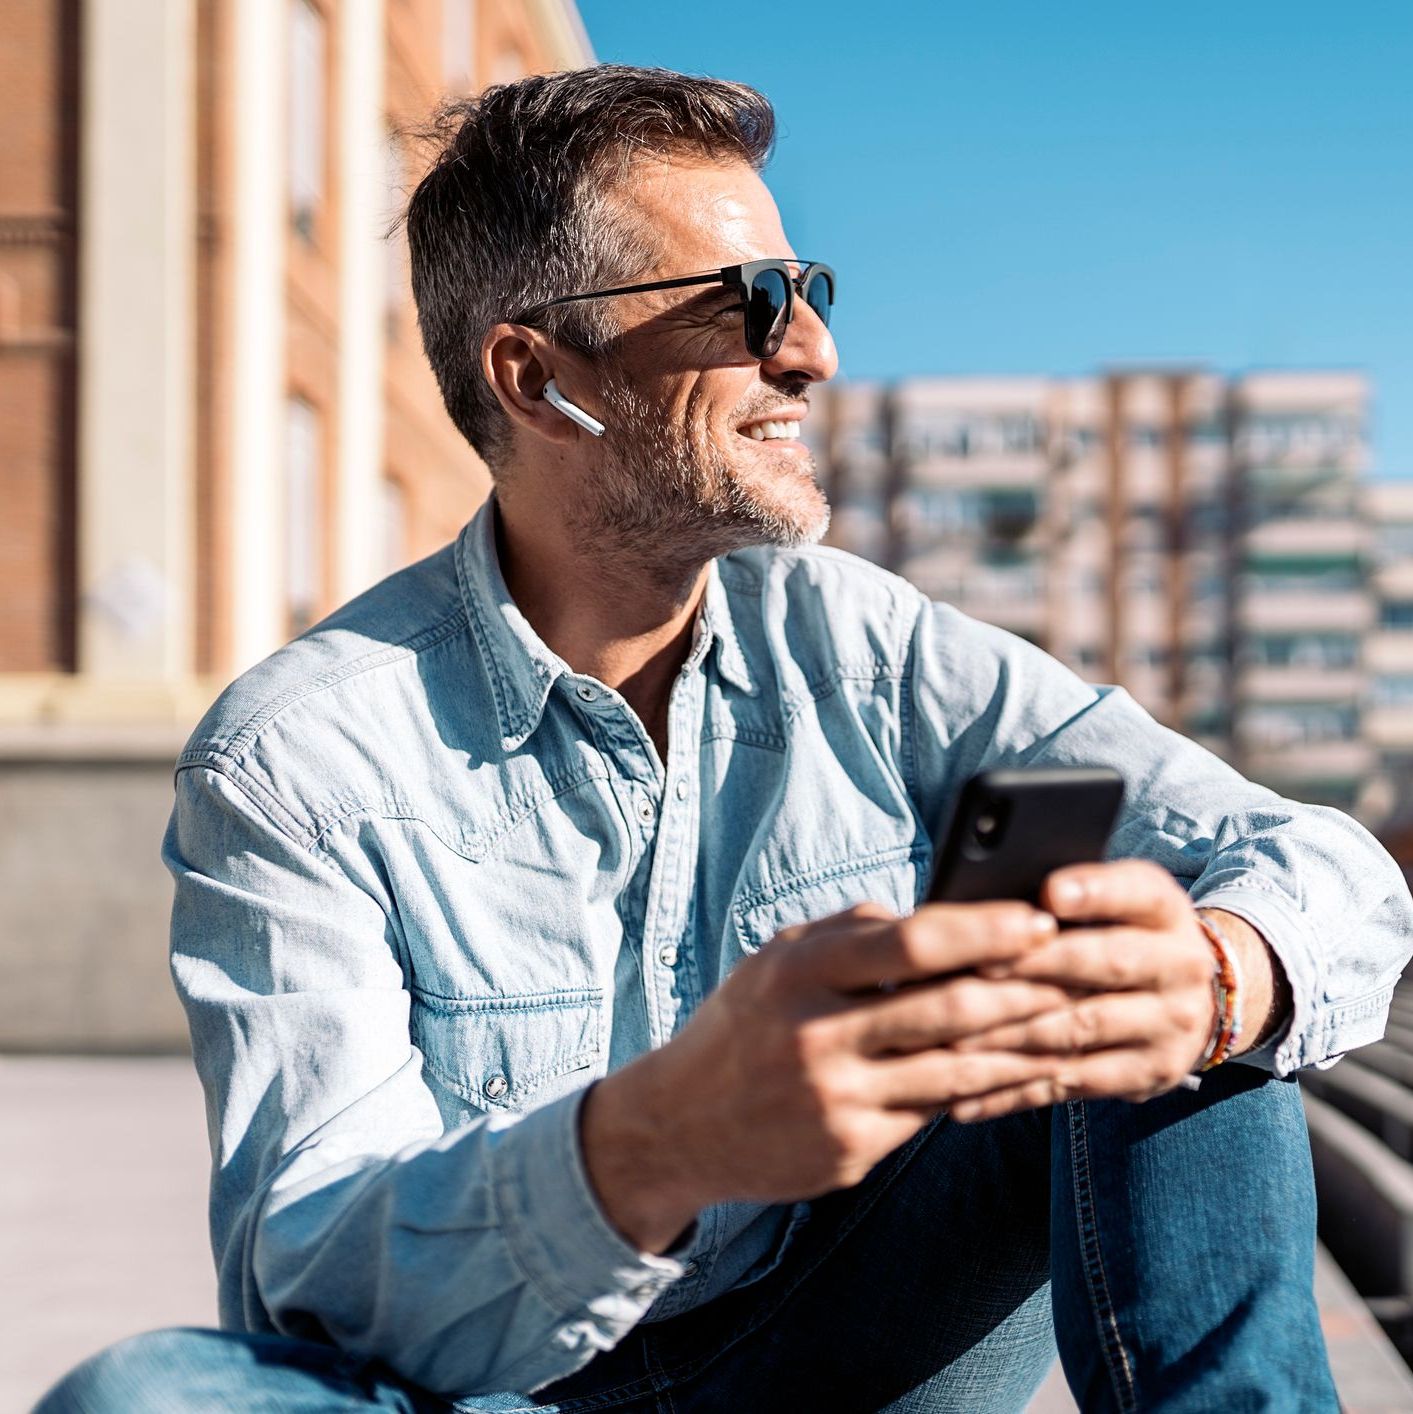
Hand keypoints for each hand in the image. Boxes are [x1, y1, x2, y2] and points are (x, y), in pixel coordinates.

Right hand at [581, 898, 1076, 1251]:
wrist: (678, 1125)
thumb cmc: (744, 1024)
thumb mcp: (777, 959)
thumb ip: (850, 933)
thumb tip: (938, 916)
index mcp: (798, 972)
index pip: (910, 943)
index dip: (983, 930)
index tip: (1038, 919)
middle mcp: (816, 1035)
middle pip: (948, 1008)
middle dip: (1026, 988)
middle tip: (1082, 970)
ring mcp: (834, 1100)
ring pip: (956, 1070)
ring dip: (1023, 1044)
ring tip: (1074, 1021)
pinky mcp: (850, 1151)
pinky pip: (936, 1115)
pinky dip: (986, 1091)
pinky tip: (1023, 1073)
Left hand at [948, 860, 1217, 1120]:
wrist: (1193, 1001)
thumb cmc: (1122, 933)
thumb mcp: (1116, 900)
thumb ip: (1067, 895)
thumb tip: (995, 900)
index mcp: (1166, 910)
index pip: (1137, 893)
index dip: (1095, 892)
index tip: (1050, 892)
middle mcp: (1179, 968)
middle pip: (1107, 962)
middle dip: (1037, 964)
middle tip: (976, 966)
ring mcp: (1168, 1027)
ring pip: (1083, 1028)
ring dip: (1014, 1033)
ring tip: (956, 1035)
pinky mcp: (1146, 1075)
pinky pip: (1072, 1083)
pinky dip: (1015, 1090)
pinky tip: (966, 1096)